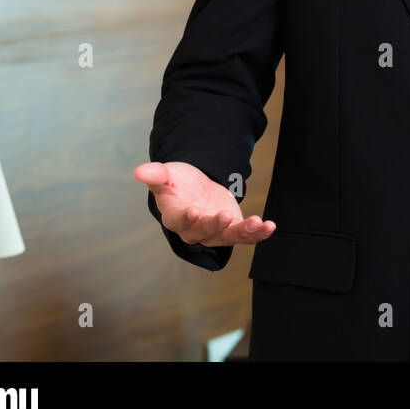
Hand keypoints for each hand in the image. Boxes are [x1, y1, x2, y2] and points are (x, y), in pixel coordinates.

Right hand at [134, 161, 276, 246]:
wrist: (195, 189)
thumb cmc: (178, 183)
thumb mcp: (167, 175)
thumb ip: (156, 175)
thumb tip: (139, 171)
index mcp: (176, 217)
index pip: (180, 221)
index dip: (187, 218)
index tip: (195, 211)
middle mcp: (195, 230)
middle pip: (204, 232)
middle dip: (215, 225)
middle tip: (226, 216)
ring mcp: (215, 232)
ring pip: (229, 237)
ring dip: (244, 232)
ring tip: (258, 222)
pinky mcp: (232, 230)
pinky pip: (246, 236)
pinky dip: (259, 234)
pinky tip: (270, 226)